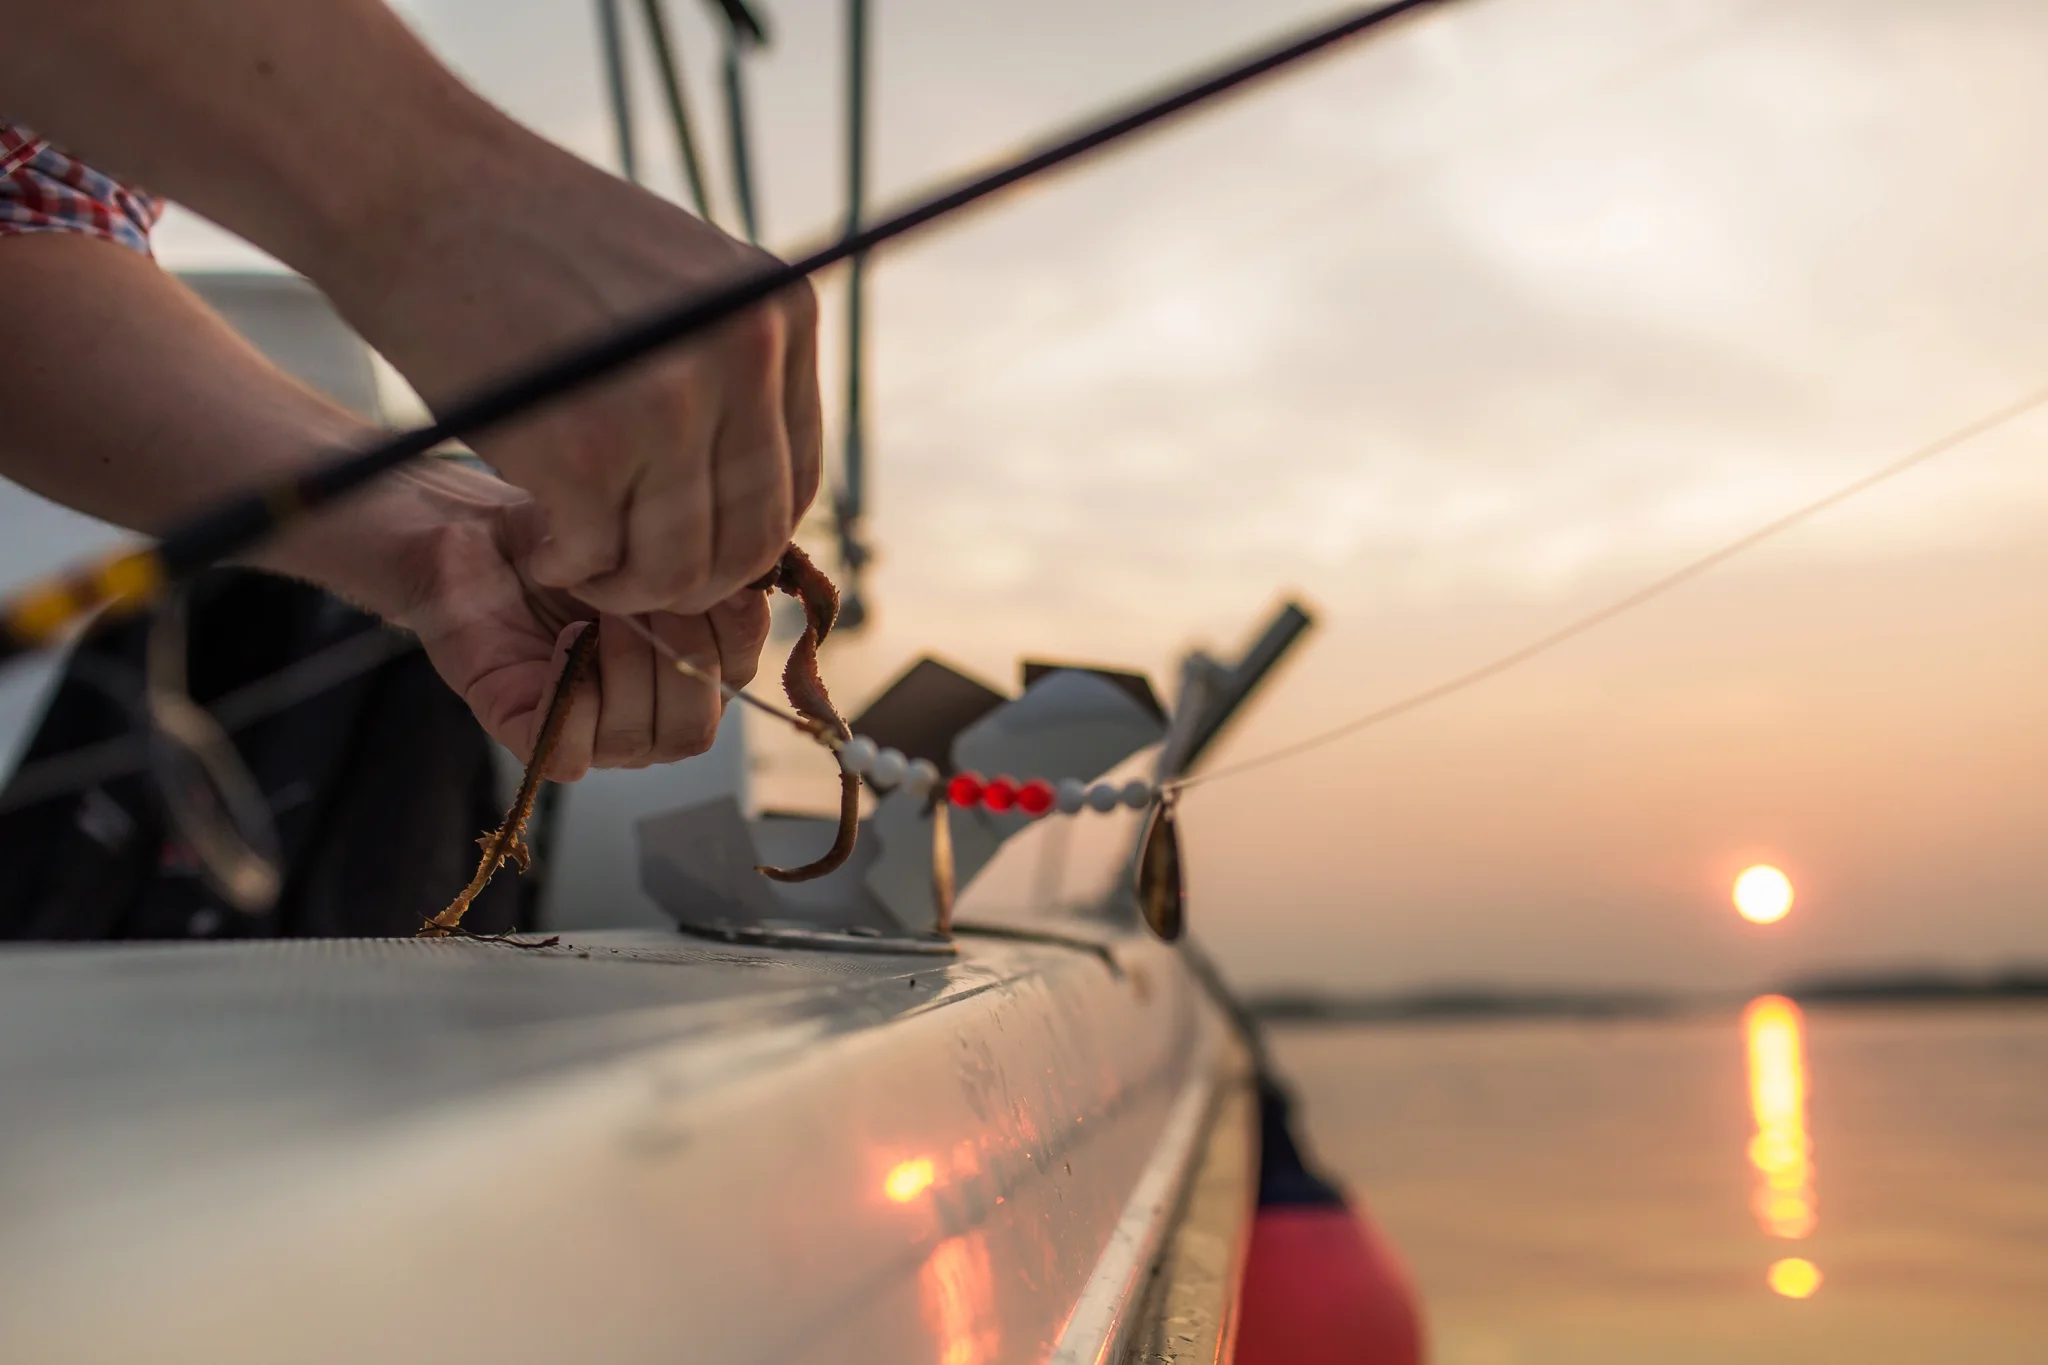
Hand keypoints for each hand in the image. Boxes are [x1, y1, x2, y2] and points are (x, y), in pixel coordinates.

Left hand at [303, 461, 770, 778]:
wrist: (469, 528)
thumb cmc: (561, 533)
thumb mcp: (656, 537)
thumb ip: (717, 566)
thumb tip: (764, 578)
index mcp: (686, 669)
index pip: (742, 682)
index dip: (734, 633)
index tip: (706, 574)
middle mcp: (645, 710)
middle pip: (700, 727)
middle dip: (682, 652)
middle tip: (647, 590)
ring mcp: (591, 730)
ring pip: (647, 742)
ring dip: (629, 666)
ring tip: (598, 609)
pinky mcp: (530, 734)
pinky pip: (573, 755)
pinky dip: (574, 698)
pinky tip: (563, 642)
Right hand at [322, 132, 821, 620]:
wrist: (418, 189)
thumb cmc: (535, 248)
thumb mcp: (680, 288)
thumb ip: (730, 375)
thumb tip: (756, 502)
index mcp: (779, 315)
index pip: (794, 482)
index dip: (739, 538)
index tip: (686, 547)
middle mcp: (745, 356)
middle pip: (751, 538)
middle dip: (688, 582)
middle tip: (629, 573)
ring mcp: (671, 403)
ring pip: (682, 567)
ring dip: (626, 585)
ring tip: (580, 555)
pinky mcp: (589, 449)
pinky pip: (601, 559)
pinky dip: (570, 566)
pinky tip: (543, 538)